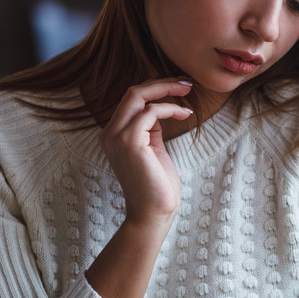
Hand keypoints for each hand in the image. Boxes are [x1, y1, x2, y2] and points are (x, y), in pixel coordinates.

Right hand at [98, 78, 193, 233]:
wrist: (153, 214)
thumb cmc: (157, 187)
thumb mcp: (153, 150)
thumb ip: (150, 129)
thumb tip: (158, 108)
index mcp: (113, 135)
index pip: (131, 100)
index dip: (155, 89)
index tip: (180, 88)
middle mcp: (109, 133)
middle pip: (132, 92)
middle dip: (161, 83)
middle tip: (187, 83)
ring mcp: (116, 137)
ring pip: (137, 95)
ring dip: (167, 90)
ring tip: (188, 91)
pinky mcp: (129, 142)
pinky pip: (150, 111)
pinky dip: (170, 108)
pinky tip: (185, 114)